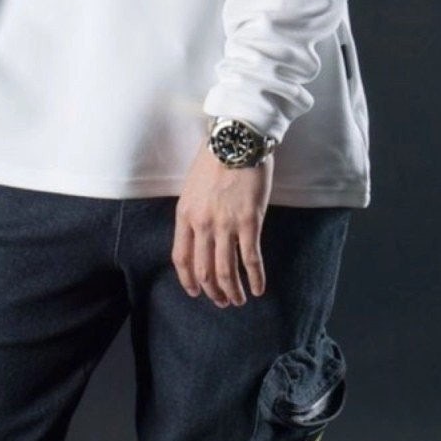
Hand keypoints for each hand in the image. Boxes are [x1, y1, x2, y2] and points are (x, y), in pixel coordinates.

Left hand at [172, 136, 273, 307]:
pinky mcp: (249, 222)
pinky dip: (255, 278)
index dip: (188, 280)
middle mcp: (202, 224)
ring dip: (233, 291)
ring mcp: (225, 224)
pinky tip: (259, 288)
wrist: (237, 139)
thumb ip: (194, 212)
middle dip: (213, 291)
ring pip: (226, 271)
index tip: (195, 291)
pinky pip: (251, 259)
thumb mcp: (193, 186)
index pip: (181, 257)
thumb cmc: (215, 158)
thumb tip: (201, 235)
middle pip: (204, 269)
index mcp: (185, 214)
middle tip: (223, 301)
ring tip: (239, 300)